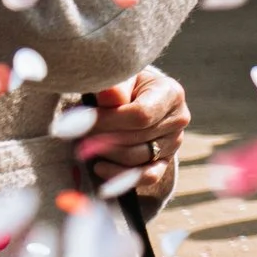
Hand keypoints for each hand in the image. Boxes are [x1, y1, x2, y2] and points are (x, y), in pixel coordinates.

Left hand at [78, 69, 186, 201]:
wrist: (136, 98)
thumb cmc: (125, 87)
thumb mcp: (121, 80)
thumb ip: (115, 88)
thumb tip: (108, 96)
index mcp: (171, 93)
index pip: (140, 115)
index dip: (108, 121)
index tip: (82, 121)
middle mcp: (178, 119)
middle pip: (137, 137)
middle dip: (102, 137)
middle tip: (78, 134)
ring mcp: (173, 142)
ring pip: (136, 157)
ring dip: (106, 154)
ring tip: (85, 146)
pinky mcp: (165, 161)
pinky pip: (147, 176)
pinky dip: (120, 176)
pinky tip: (99, 167)